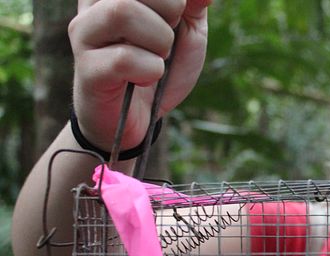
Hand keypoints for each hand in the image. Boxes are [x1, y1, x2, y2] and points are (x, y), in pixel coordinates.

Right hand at [68, 0, 211, 150]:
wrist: (141, 117)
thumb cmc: (161, 67)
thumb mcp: (186, 31)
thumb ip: (192, 4)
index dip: (174, 1)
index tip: (173, 19)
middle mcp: (92, 3)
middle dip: (170, 12)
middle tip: (166, 40)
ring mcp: (84, 33)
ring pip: (122, 12)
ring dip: (159, 40)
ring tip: (158, 58)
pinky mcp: (86, 68)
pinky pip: (123, 58)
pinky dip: (150, 70)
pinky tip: (145, 78)